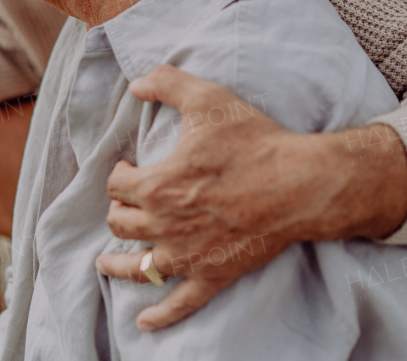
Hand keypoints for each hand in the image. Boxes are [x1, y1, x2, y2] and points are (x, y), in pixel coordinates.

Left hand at [95, 64, 406, 330]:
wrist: (301, 184)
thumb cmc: (254, 142)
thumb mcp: (208, 100)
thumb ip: (168, 83)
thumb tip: (137, 82)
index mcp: (157, 185)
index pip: (116, 185)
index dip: (119, 173)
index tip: (129, 167)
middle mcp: (165, 224)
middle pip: (121, 223)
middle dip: (119, 211)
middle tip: (129, 203)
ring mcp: (188, 255)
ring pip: (138, 266)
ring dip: (117, 263)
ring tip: (105, 263)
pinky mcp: (214, 275)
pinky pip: (181, 302)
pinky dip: (160, 316)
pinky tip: (144, 324)